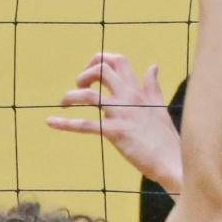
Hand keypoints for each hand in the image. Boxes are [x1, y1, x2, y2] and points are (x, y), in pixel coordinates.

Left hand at [47, 53, 183, 193]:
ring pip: (89, 95)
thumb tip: (153, 66)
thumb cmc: (165, 138)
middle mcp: (129, 98)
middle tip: (78, 87)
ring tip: (64, 103)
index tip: (91, 71)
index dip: (100, 60)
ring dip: (70, 96)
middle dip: (84, 74)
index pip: (119, 61)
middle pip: (101, 70)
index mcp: (139, 91)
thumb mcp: (159, 107)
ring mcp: (121, 114)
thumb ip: (152, 86)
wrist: (171, 161)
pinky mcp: (115, 133)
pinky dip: (65, 123)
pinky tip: (50, 122)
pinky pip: (85, 125)